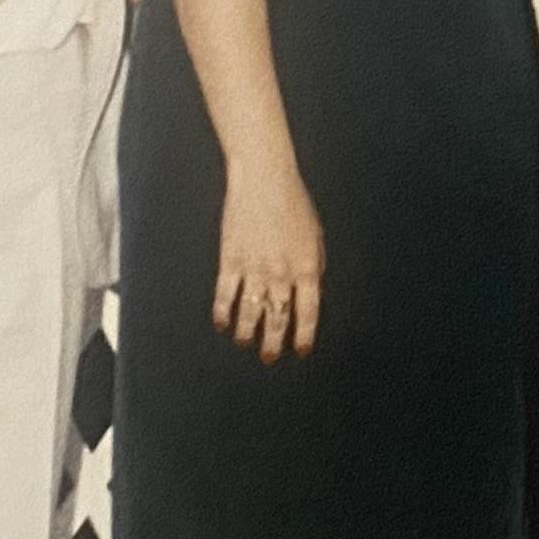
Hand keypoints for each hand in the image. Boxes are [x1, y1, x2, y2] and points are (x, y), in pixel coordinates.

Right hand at [213, 166, 323, 363]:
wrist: (264, 180)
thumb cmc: (294, 204)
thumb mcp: (315, 237)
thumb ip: (314, 268)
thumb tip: (311, 293)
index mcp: (306, 269)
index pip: (308, 313)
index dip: (305, 336)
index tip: (301, 350)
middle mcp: (281, 275)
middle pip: (278, 319)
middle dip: (274, 343)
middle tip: (270, 357)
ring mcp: (254, 269)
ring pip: (250, 313)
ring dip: (247, 333)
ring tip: (245, 342)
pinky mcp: (230, 260)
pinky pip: (225, 295)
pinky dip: (223, 313)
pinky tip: (222, 324)